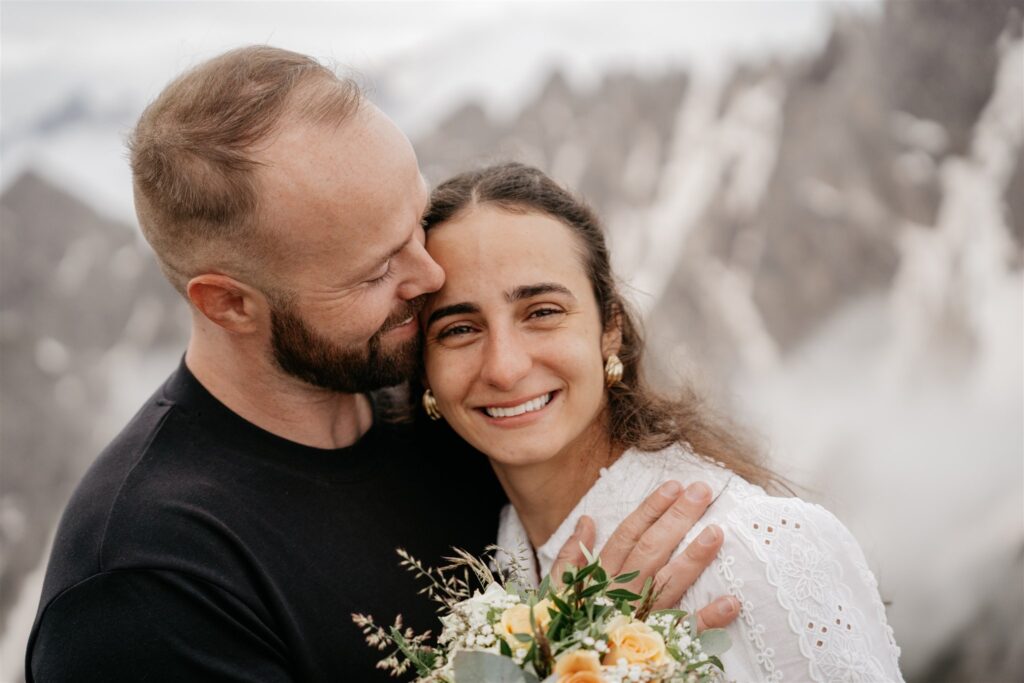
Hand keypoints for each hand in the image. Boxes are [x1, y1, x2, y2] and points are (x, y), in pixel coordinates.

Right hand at [550, 480, 739, 630]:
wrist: (569, 674)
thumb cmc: (565, 626)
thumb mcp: (558, 588)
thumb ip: (571, 556)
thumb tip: (586, 520)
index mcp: (599, 577)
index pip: (627, 535)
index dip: (650, 509)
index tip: (673, 486)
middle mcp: (621, 592)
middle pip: (651, 549)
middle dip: (677, 518)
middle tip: (702, 491)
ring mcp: (640, 618)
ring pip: (669, 582)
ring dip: (694, 558)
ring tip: (717, 532)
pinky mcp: (656, 645)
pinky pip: (684, 632)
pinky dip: (708, 619)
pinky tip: (731, 602)